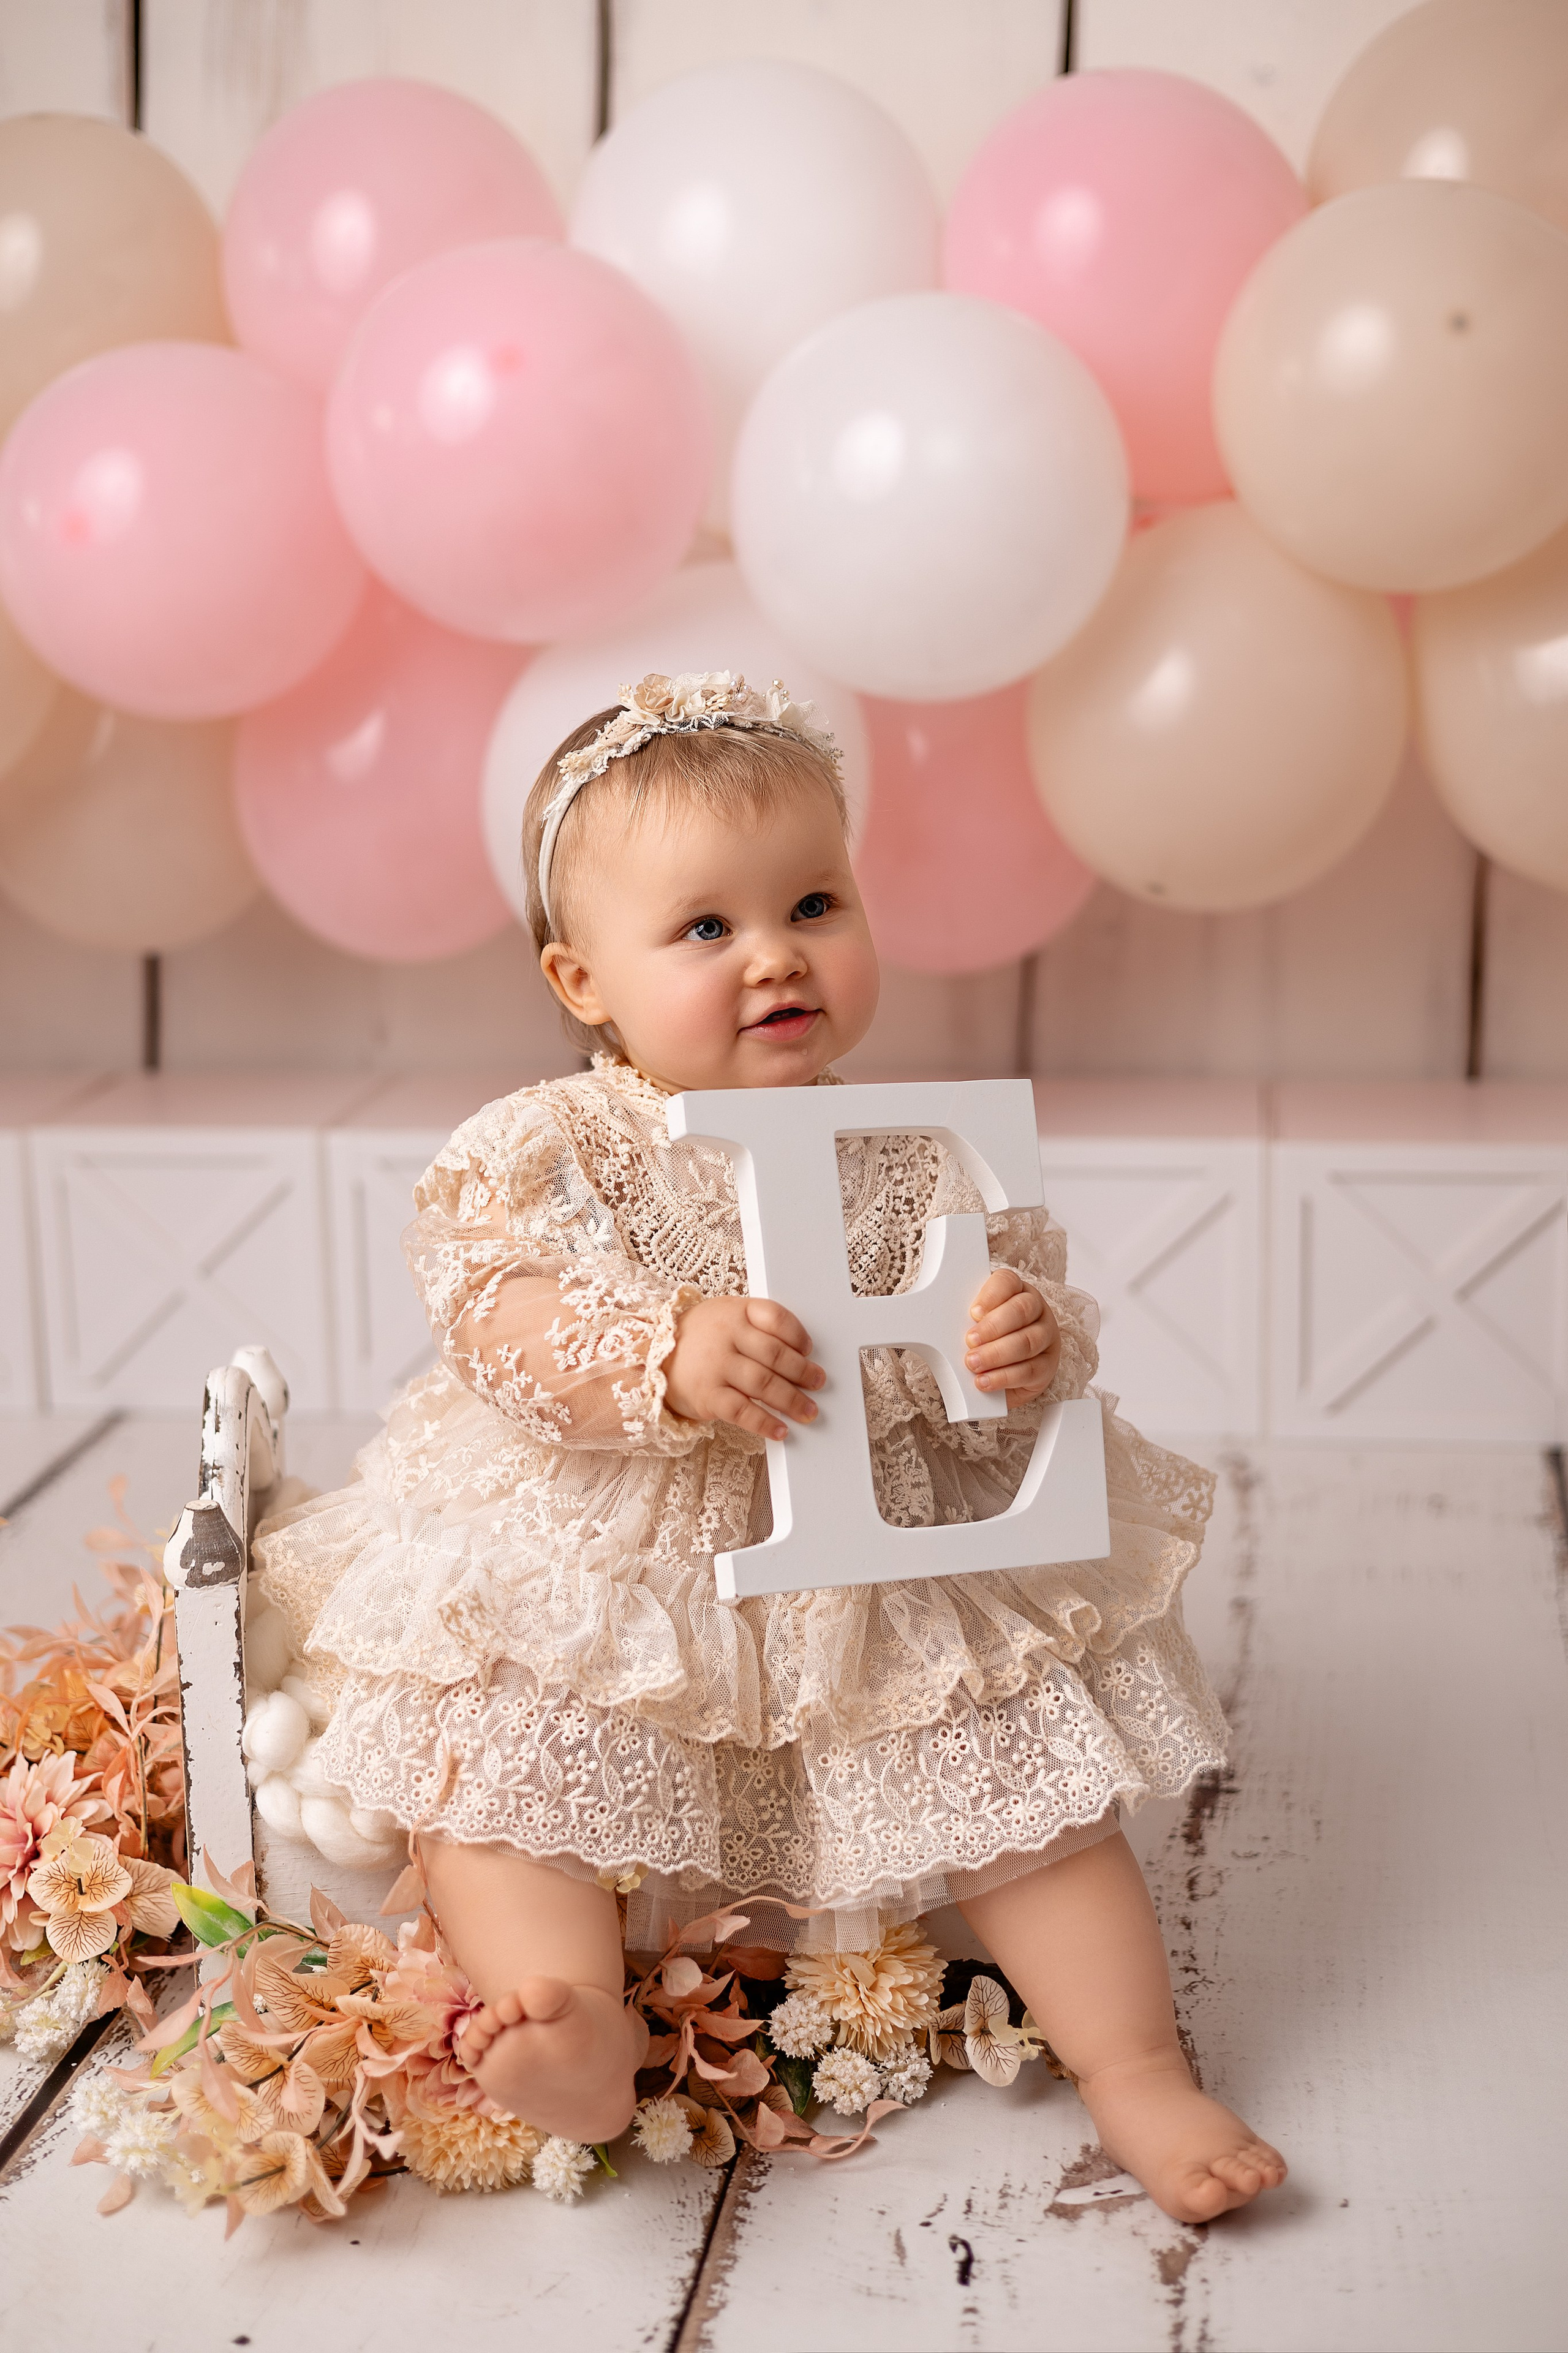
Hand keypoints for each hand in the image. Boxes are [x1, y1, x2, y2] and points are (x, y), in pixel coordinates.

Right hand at [664, 1296, 824, 1440]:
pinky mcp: (707, 1396)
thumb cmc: (698, 1340)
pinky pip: (742, 1411)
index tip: (809, 1350)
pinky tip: (780, 1430)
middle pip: (776, 1354)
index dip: (798, 1335)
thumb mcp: (723, 1317)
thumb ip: (756, 1327)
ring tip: (808, 1411)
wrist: (650, 1360)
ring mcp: (715, 1366)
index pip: (775, 1317)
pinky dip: (765, 1422)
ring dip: (792, 1400)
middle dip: (803, 1372)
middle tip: (818, 1383)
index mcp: (734, 1312)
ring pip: (764, 1383)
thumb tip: (800, 1354)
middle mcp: (725, 1336)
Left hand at [965, 1268, 1059, 1401]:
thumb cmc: (985, 1340)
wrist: (1004, 1375)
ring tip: (973, 1364)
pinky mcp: (1047, 1366)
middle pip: (1021, 1310)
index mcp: (1016, 1290)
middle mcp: (1036, 1309)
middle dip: (993, 1327)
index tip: (973, 1312)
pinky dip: (1003, 1377)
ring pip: (1027, 1341)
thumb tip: (932, 1320)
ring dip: (996, 1354)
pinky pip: (1030, 1370)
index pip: (1007, 1282)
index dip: (990, 1296)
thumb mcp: (973, 1322)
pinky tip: (984, 1381)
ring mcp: (1046, 1337)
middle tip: (970, 1341)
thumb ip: (962, 1316)